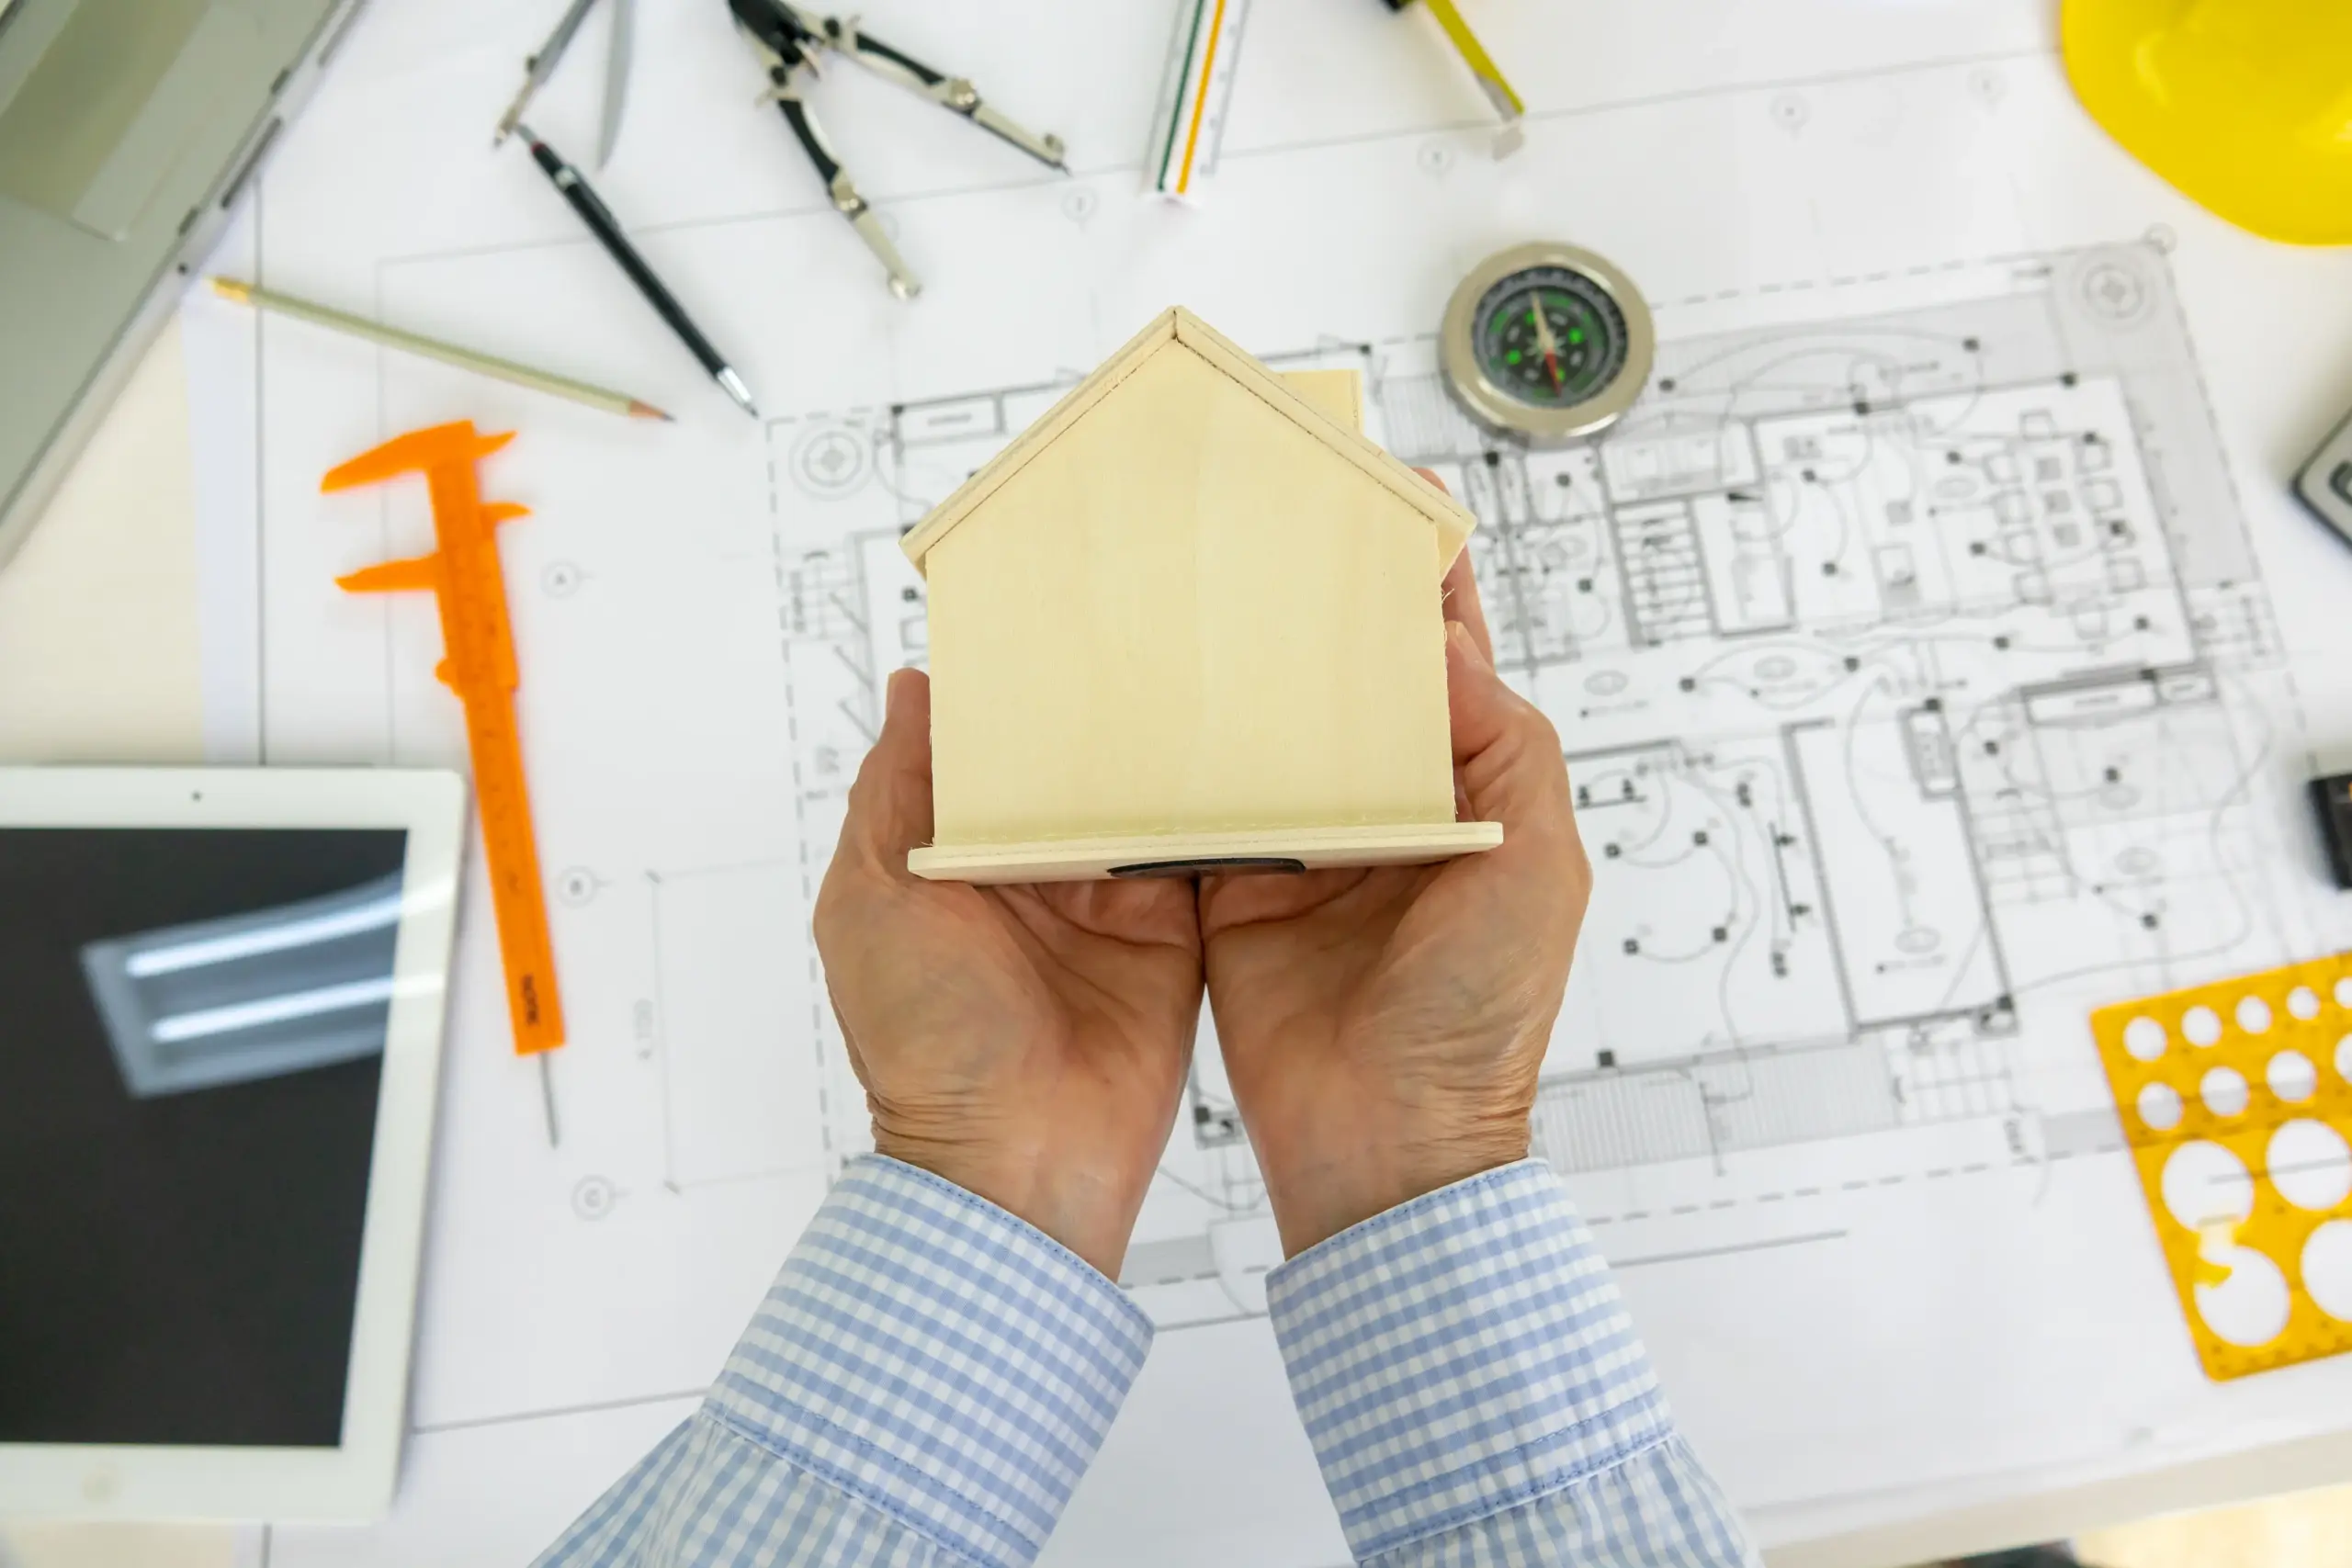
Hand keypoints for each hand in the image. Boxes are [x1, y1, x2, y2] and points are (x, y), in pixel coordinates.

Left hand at [814, 669, 1201, 1277]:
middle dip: (1097, 702)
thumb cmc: (924, 1044)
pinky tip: (1240, 747)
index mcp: (955, 857)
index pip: (986, 750)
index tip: (1039, 612)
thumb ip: (894, 795)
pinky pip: (1201, 849)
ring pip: (1138, 792)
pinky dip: (1218, 806)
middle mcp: (1034, 869)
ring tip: (1198, 660)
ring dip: (1161, 744)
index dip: (1008, 690)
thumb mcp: (873, 903)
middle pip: (1070, 761)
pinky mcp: (1175, 928)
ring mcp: (1108, 895)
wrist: (1017, 1160)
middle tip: (1141, 612)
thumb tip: (915, 689)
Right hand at [1198, 538, 1590, 1255]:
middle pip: (1345, 675)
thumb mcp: (1537, 869)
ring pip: (1269, 726)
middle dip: (1312, 599)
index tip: (1385, 490)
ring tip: (1199, 586)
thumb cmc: (1479, 1024)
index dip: (1421, 572)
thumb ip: (1502, 749)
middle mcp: (1384, 804)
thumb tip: (1442, 643)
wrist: (1386, 1148)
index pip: (1445, 654)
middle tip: (1268, 518)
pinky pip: (1199, 803)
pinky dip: (1174, 755)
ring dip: (1241, 666)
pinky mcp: (1229, 887)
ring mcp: (1303, 842)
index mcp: (1467, 790)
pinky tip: (1144, 701)